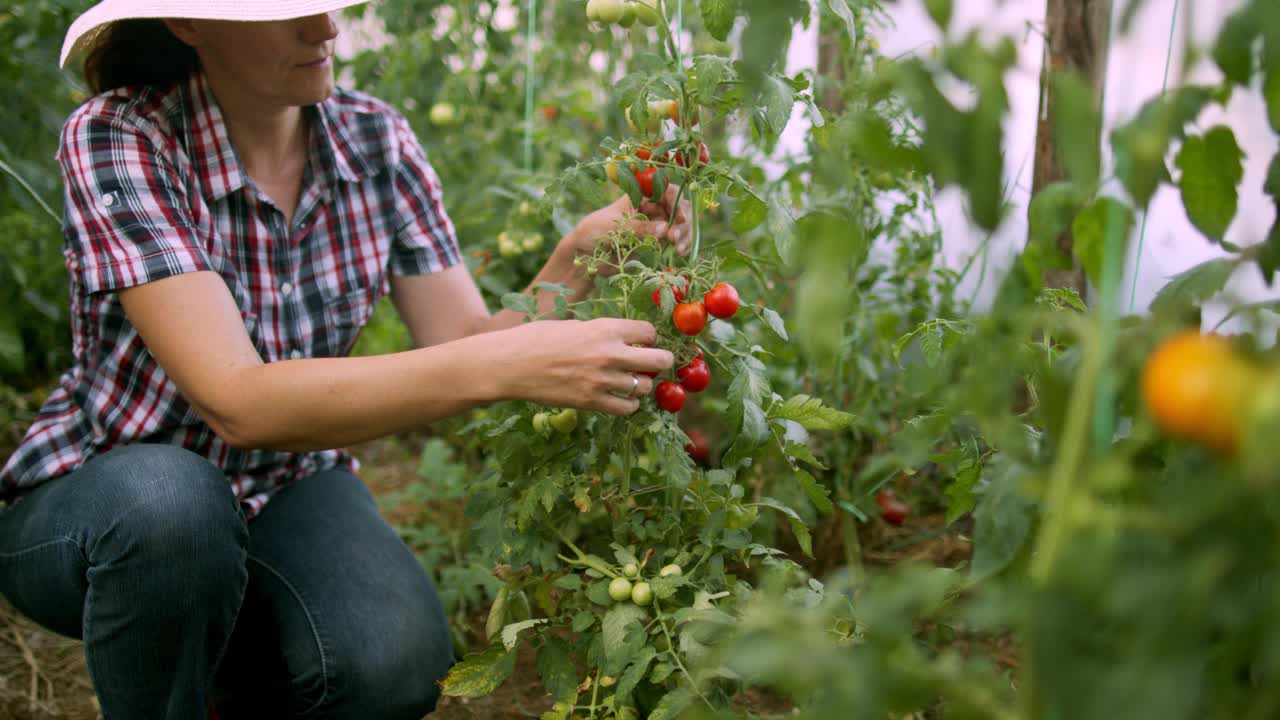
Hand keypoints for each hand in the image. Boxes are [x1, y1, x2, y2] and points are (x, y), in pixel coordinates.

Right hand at [491, 318, 673, 414]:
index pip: (649, 332)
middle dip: (660, 361)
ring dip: (641, 385)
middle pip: (659, 360)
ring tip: (630, 382)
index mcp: (605, 328)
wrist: (510, 364)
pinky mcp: (592, 402)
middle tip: (653, 364)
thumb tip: (622, 340)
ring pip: (645, 387)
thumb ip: (600, 333)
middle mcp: (610, 353)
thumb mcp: (573, 325)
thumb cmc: (536, 339)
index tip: (644, 343)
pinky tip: (620, 399)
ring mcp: (602, 380)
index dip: (649, 338)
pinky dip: (629, 404)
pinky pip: (627, 408)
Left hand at [566, 183, 692, 265]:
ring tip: (678, 249)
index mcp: (638, 195)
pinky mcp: (656, 241)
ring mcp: (655, 224)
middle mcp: (650, 207)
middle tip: (675, 236)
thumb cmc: (594, 232)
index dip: (675, 200)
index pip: (664, 189)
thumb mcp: (614, 227)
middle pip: (677, 206)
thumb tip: (664, 228)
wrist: (584, 257)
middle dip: (681, 220)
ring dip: (684, 234)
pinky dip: (681, 245)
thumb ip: (638, 227)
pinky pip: (675, 240)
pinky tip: (680, 253)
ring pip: (679, 223)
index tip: (679, 216)